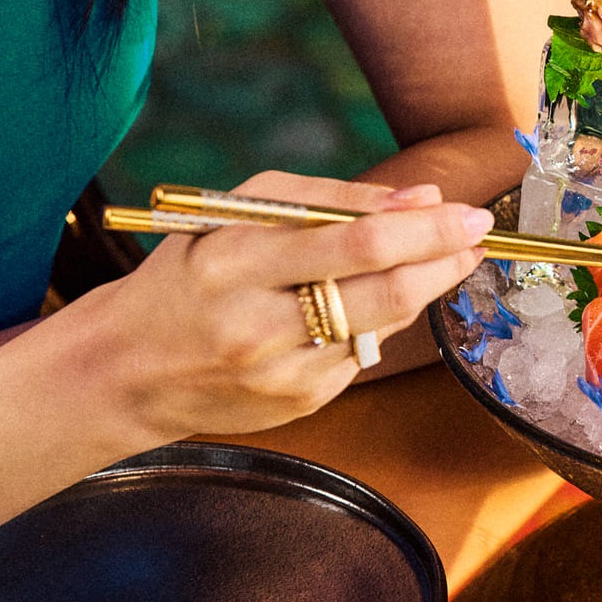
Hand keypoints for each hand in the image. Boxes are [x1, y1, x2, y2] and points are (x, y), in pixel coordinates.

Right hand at [76, 172, 490, 443]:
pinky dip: (380, 323)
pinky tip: (372, 303)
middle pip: (384, 291)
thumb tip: (420, 199)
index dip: (426, 229)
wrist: (124, 369)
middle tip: (477, 235)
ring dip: (427, 288)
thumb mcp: (236, 214)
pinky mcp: (298, 402)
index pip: (355, 244)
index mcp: (235, 262)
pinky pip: (362, 354)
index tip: (468, 212)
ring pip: (384, 326)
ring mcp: (281, 372)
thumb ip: (329, 201)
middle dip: (444, 259)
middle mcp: (258, 323)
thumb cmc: (189, 273)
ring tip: (446, 260)